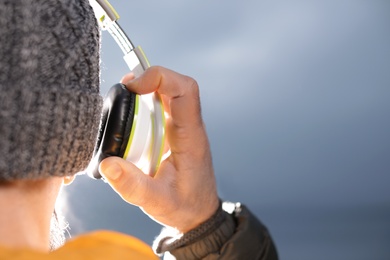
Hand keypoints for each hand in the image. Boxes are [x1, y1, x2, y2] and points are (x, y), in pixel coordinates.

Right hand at [99, 66, 218, 232]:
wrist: (199, 212)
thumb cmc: (185, 206)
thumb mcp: (157, 201)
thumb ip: (133, 186)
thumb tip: (108, 165)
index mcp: (190, 136)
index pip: (185, 90)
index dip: (159, 77)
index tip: (133, 88)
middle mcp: (188, 126)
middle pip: (173, 85)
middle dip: (146, 80)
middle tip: (122, 92)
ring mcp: (181, 128)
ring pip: (166, 94)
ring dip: (144, 92)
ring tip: (122, 100)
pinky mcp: (173, 133)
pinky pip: (160, 108)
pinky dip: (143, 106)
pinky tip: (129, 118)